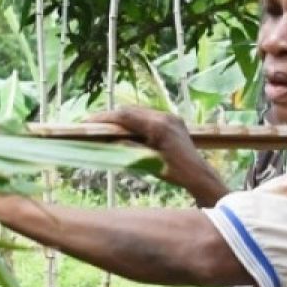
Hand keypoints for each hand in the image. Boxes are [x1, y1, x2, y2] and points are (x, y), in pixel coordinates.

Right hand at [86, 107, 228, 206]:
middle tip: (91, 123)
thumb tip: (109, 139)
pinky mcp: (172, 121)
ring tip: (104, 126)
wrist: (199, 176)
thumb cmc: (175, 173)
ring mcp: (170, 117)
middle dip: (109, 117)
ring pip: (138, 112)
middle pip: (130, 110)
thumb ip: (129, 147)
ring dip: (121, 118)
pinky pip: (147, 116)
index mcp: (158, 125)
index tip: (87, 122)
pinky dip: (133, 121)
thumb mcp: (148, 161)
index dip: (104, 118)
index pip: (125, 116)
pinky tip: (124, 129)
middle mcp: (164, 116)